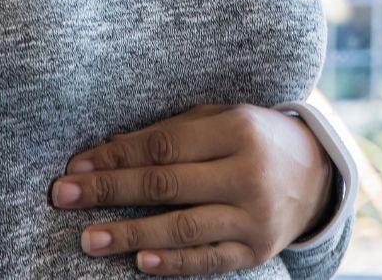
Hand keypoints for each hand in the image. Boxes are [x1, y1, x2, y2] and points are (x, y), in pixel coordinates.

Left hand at [50, 103, 336, 274]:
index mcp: (237, 129)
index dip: (115, 156)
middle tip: (63, 196)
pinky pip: (210, 258)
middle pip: (166, 184)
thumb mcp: (221, 120)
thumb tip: (106, 148)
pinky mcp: (259, 251)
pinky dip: (174, 261)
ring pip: (184, 226)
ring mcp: (255, 215)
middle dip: (109, 190)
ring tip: (89, 239)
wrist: (317, 175)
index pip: (163, 145)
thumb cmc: (255, 140)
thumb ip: (170, 131)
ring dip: (131, 233)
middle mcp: (248, 172)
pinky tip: (140, 261)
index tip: (75, 165)